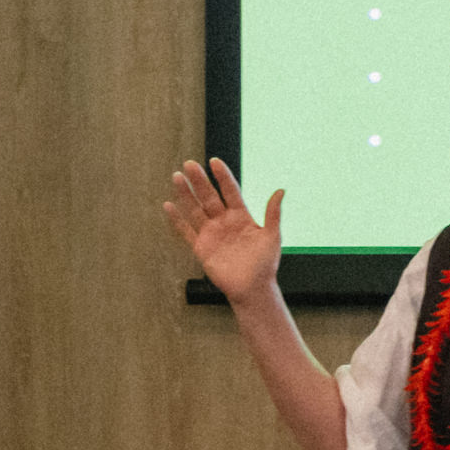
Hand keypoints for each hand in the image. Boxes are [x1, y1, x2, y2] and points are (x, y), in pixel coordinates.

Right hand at [164, 159, 286, 298]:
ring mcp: (211, 234)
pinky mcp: (201, 247)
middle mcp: (224, 222)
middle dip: (199, 181)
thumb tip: (280, 190)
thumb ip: (273, 214)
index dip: (222, 177)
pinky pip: (186, 231)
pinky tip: (168, 206)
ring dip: (186, 194)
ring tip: (177, 177)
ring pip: (195, 209)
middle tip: (189, 164)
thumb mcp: (272, 236)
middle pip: (209, 197)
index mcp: (242, 217)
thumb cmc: (265, 264)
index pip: (230, 191)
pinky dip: (177, 219)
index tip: (214, 161)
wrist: (253, 288)